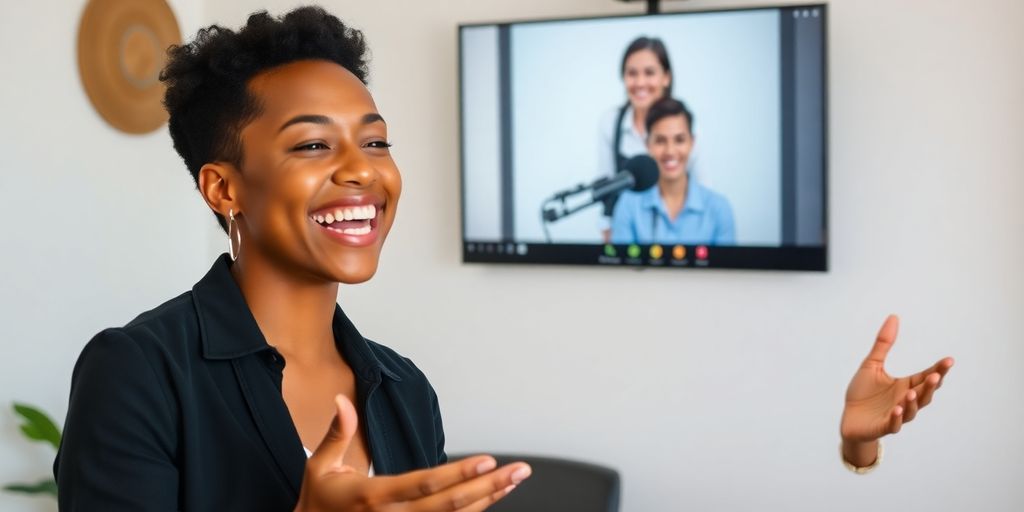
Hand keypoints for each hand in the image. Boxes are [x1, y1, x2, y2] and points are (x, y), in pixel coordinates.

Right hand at [295, 395, 530, 511]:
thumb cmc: (319, 503)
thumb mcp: (321, 467)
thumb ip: (339, 433)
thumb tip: (342, 399)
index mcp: (374, 496)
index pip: (424, 484)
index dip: (458, 474)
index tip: (487, 460)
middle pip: (450, 505)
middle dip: (488, 487)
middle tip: (518, 471)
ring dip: (488, 499)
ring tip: (514, 480)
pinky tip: (492, 497)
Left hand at [840, 315, 953, 466]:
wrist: (849, 418)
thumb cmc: (863, 393)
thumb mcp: (872, 364)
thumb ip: (884, 343)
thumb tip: (894, 316)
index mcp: (906, 385)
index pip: (925, 377)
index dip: (938, 370)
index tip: (949, 360)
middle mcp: (904, 401)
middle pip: (923, 394)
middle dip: (930, 386)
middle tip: (935, 376)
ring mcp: (895, 416)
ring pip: (910, 411)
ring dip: (912, 403)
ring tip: (911, 393)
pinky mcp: (882, 427)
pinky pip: (892, 424)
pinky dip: (896, 418)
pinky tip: (896, 410)